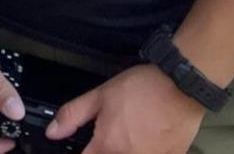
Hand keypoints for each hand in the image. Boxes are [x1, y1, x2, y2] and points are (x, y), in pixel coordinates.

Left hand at [48, 64, 204, 153]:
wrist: (181, 86)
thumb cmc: (141, 89)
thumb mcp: (100, 95)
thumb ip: (73, 115)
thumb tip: (52, 132)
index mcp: (108, 146)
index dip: (81, 153)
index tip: (85, 146)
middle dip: (103, 150)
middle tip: (110, 134)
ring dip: (124, 150)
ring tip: (130, 133)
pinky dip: (145, 150)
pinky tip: (146, 139)